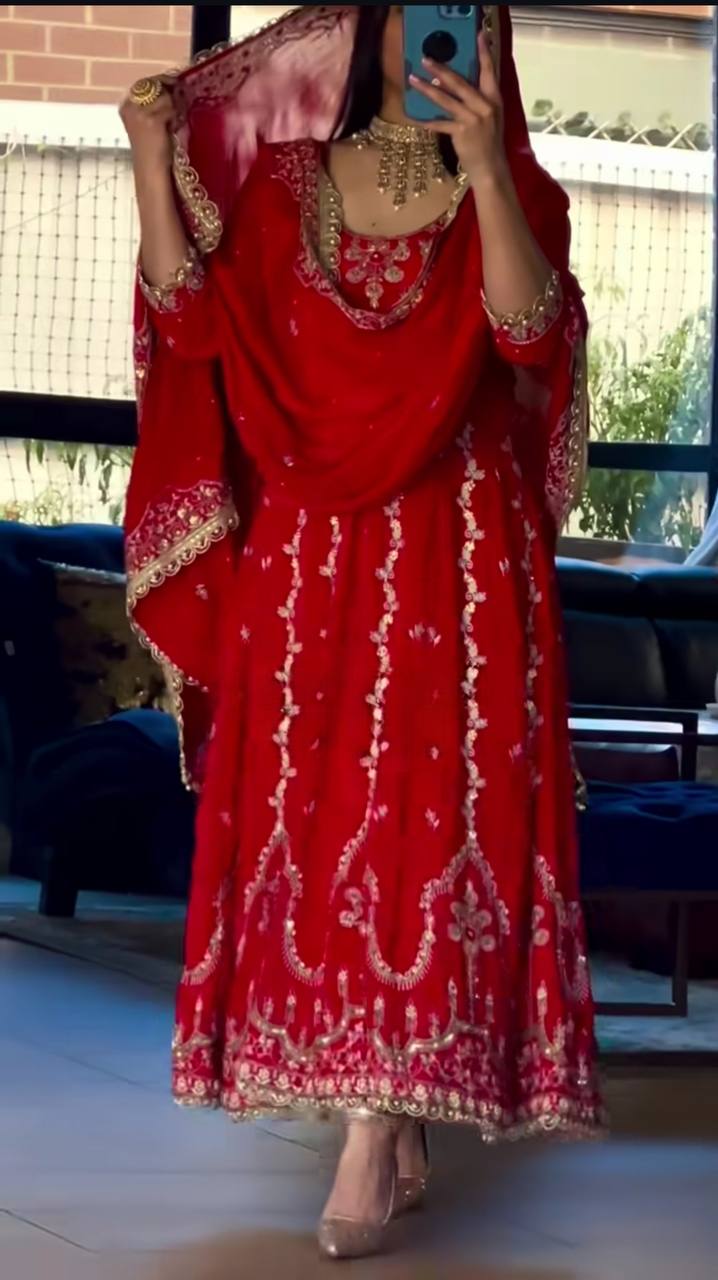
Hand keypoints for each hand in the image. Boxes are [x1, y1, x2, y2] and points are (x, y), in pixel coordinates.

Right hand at [119, 78, 174, 172]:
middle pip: (154, 85)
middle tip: (180, 96)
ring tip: (174, 122)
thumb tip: (172, 86)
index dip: (161, 81)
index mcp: (125, 105)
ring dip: (175, 107)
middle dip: (169, 90)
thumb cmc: (152, 149)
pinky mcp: (152, 120)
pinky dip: (177, 118)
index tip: (174, 82)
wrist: (151, 170)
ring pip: (165, 97)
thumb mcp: (146, 122)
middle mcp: (130, 106)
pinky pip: (171, 109)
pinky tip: (174, 127)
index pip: (144, 83)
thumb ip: (152, 104)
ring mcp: (140, 113)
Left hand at [409, 32, 505, 184]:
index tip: (480, 35)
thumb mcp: (490, 116)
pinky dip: (428, 121)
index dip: (484, 52)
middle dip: (441, 69)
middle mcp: (484, 106)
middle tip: (426, 59)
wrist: (491, 168)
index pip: (490, 71)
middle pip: (460, 82)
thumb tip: (452, 83)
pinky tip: (415, 117)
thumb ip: (477, 99)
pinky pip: (440, 124)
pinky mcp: (461, 133)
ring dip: (427, 90)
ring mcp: (473, 119)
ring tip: (413, 80)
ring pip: (446, 100)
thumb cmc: (488, 142)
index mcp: (494, 99)